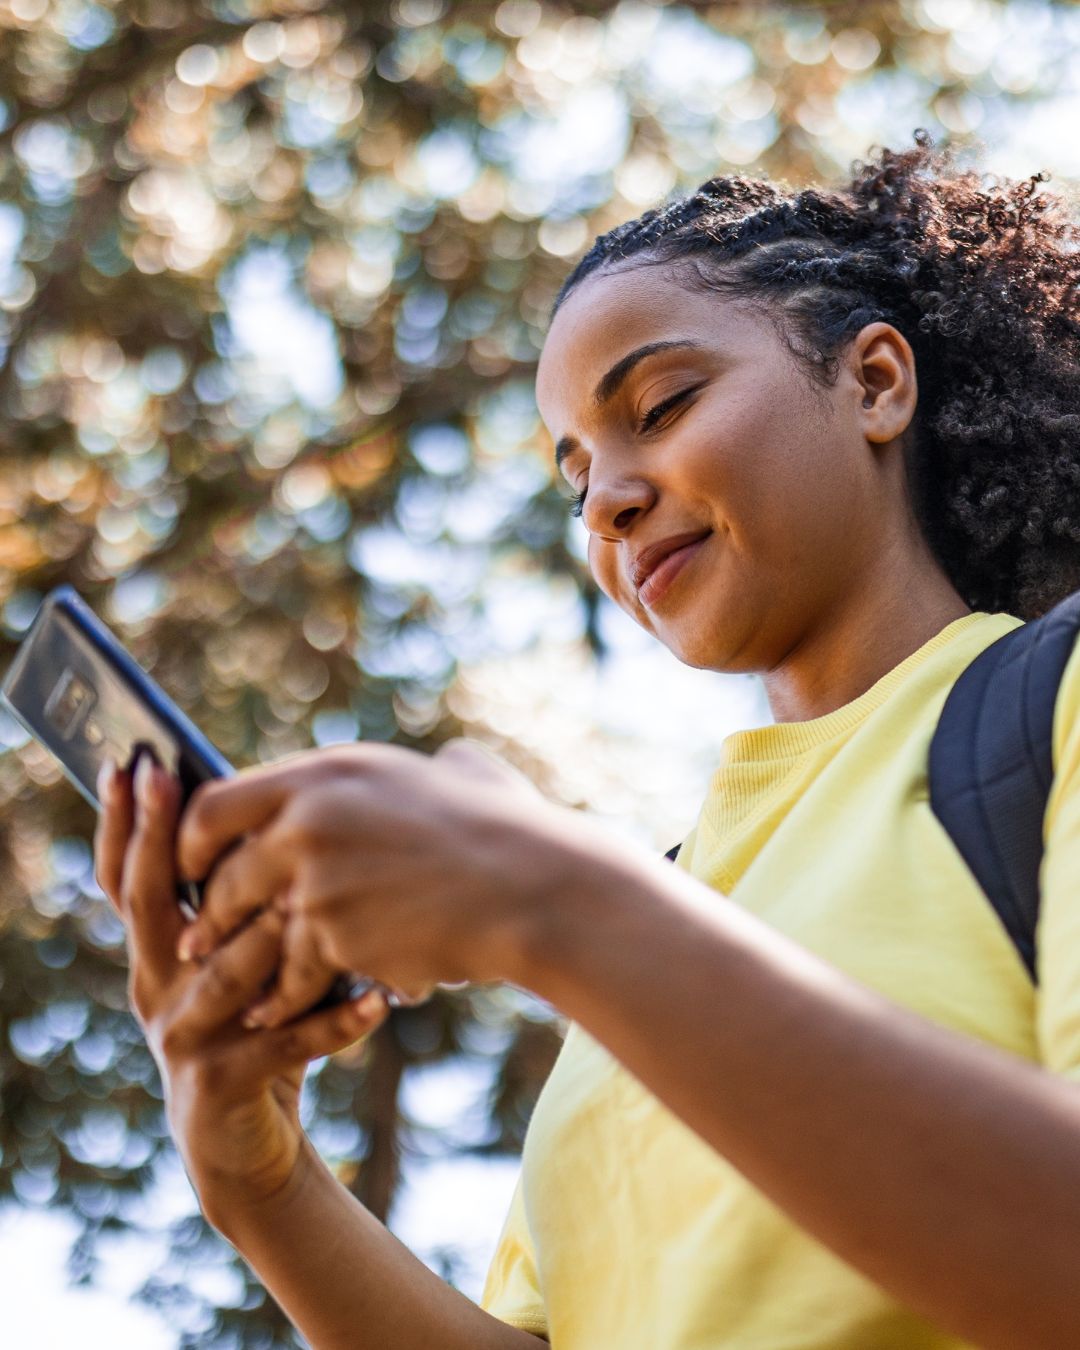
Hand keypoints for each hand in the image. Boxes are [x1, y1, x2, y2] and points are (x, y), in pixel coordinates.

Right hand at [92, 752, 391, 1227]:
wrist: (245, 1139)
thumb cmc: (257, 1021)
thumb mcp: (244, 955)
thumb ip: (251, 895)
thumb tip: (287, 805)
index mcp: (159, 949)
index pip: (130, 875)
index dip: (129, 820)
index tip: (135, 761)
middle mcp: (156, 987)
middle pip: (148, 905)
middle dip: (159, 841)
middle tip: (166, 782)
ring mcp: (182, 1037)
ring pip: (224, 971)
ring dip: (267, 932)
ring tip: (305, 896)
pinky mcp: (220, 1083)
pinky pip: (284, 1043)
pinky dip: (334, 1020)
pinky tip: (377, 998)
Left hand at [174, 738, 571, 1028]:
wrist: (533, 886)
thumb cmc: (511, 828)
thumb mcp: (462, 774)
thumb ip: (429, 771)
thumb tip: (444, 767)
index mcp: (327, 773)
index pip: (218, 804)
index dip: (196, 841)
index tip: (195, 865)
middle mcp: (308, 817)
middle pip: (222, 875)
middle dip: (209, 915)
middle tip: (199, 938)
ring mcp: (317, 878)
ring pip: (251, 933)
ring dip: (240, 967)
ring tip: (236, 992)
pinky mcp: (335, 935)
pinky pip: (291, 976)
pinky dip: (283, 1002)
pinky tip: (276, 1016)